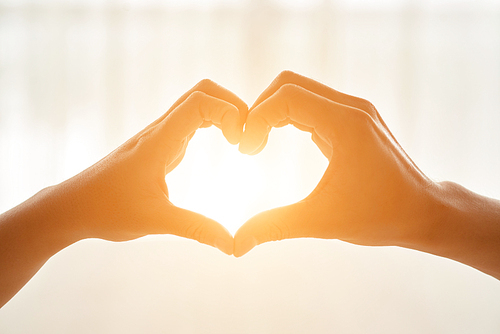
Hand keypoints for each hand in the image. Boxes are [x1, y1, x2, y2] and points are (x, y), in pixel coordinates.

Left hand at [46, 79, 246, 253]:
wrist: (74, 207)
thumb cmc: (108, 211)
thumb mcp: (156, 221)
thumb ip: (196, 230)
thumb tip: (232, 245)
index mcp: (159, 142)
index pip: (200, 102)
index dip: (228, 112)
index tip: (239, 143)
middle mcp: (160, 131)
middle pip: (201, 92)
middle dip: (232, 105)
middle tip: (247, 137)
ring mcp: (159, 136)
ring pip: (196, 103)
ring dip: (224, 113)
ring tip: (240, 140)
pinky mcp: (159, 145)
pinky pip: (191, 120)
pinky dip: (214, 123)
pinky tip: (224, 143)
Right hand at [234, 71, 436, 256]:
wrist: (424, 212)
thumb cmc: (380, 216)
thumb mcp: (321, 222)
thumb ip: (274, 226)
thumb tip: (236, 245)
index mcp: (345, 123)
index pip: (285, 97)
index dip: (256, 118)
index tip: (247, 151)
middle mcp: (352, 107)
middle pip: (289, 84)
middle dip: (260, 109)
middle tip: (249, 145)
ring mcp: (355, 111)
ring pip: (300, 90)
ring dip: (273, 111)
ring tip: (259, 144)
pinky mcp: (354, 119)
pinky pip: (313, 104)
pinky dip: (289, 117)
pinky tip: (278, 141)